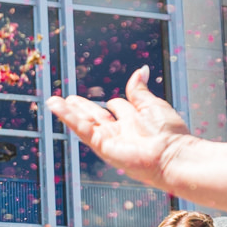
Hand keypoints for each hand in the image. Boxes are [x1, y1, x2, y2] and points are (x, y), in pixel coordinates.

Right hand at [51, 67, 191, 192]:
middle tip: (68, 99)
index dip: (115, 103)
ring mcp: (110, 140)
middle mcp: (121, 132)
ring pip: (85, 122)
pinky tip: (56, 106)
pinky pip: (83, 129)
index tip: (110, 100)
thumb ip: (140, 90)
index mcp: (134, 122)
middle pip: (97, 116)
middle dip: (82, 107)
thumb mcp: (153, 105)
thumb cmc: (170, 135)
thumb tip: (140, 71)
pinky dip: (68, 117)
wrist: (173, 156)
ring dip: (68, 112)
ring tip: (53, 101)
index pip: (118, 108)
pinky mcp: (102, 146)